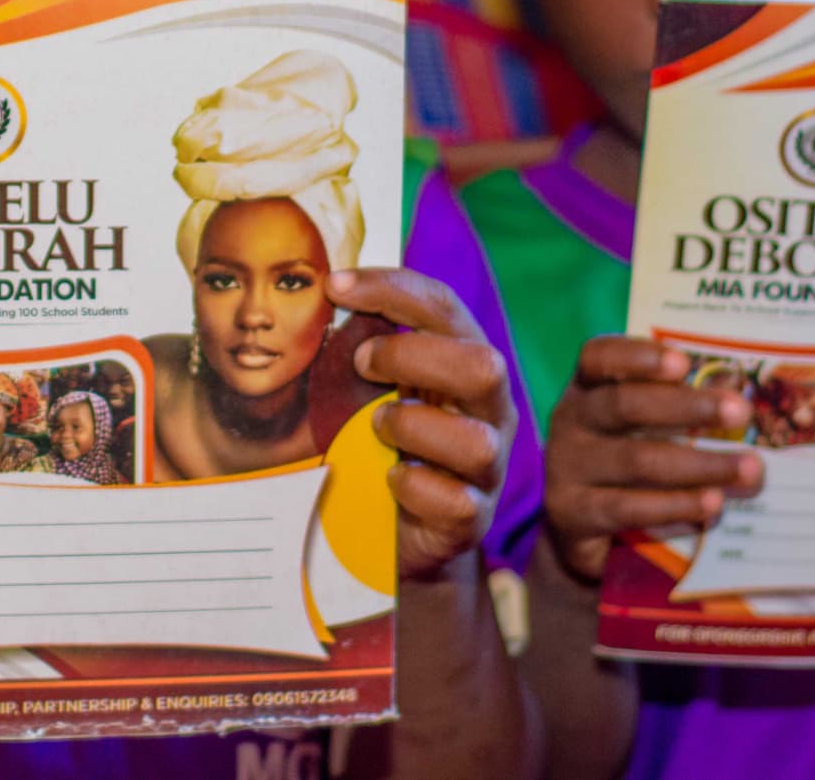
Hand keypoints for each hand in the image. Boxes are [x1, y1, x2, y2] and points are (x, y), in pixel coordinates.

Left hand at [331, 268, 515, 578]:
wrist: (396, 530)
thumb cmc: (384, 441)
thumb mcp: (376, 387)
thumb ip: (367, 348)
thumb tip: (327, 295)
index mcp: (465, 364)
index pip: (444, 308)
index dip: (392, 288)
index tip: (334, 284)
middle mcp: (488, 411)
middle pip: (483, 365)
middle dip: (412, 356)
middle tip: (361, 363)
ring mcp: (486, 467)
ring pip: (475, 442)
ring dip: (412, 426)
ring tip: (377, 427)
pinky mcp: (471, 517)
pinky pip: (454, 502)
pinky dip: (412, 486)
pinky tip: (389, 479)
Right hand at [542, 337, 759, 583]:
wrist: (575, 526)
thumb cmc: (623, 461)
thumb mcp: (638, 427)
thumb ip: (675, 409)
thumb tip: (735, 396)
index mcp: (586, 388)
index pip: (599, 357)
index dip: (638, 357)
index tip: (684, 364)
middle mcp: (570, 420)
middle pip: (624, 405)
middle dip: (687, 407)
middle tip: (740, 411)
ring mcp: (567, 466)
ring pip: (637, 460)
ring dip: (700, 464)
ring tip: (749, 469)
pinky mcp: (573, 512)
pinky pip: (629, 507)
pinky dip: (676, 505)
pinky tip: (713, 504)